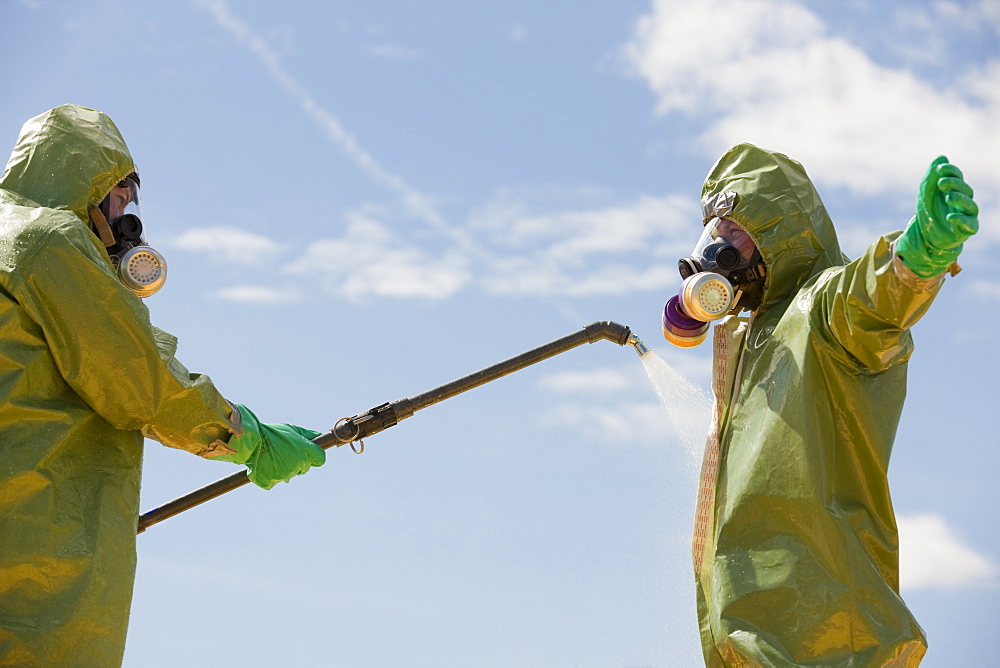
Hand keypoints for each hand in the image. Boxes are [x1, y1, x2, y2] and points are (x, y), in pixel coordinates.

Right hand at [215, 404, 325, 489]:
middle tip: (283, 451)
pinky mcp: (271, 482)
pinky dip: (269, 475)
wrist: (249, 439)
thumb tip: (319, 436)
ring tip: (271, 456)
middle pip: (304, 468)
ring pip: (288, 474)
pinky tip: (264, 465)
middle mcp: (298, 465)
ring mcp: (284, 475)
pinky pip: (274, 481)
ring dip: (282, 468)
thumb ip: (307, 434)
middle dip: (297, 462)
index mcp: (306, 451)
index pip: (320, 459)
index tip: (307, 453)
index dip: (313, 455)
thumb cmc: (271, 433)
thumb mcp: (291, 429)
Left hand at [896, 156, 978, 277]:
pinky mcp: (966, 230)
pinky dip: (960, 219)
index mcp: (954, 190)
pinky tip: (949, 216)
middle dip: (955, 185)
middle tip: (941, 182)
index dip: (951, 171)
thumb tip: (941, 157)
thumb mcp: (926, 193)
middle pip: (965, 190)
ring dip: (960, 199)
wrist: (925, 236)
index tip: (940, 168)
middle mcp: (963, 201)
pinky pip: (969, 224)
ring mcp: (966, 215)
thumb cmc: (929, 211)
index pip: (957, 177)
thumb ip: (931, 177)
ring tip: (948, 197)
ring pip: (970, 205)